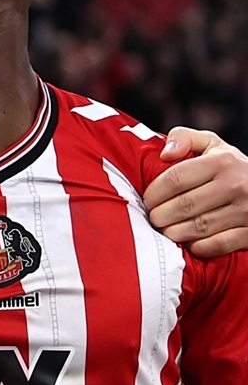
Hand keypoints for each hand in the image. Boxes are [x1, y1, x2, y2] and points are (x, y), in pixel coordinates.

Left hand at [145, 126, 247, 257]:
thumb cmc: (230, 166)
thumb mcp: (211, 144)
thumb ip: (184, 137)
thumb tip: (165, 153)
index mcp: (222, 161)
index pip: (176, 178)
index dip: (154, 192)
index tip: (147, 200)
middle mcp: (236, 184)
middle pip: (184, 205)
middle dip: (160, 215)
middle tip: (153, 218)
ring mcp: (246, 210)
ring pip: (198, 227)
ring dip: (174, 233)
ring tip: (165, 231)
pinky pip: (219, 244)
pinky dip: (199, 247)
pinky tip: (190, 244)